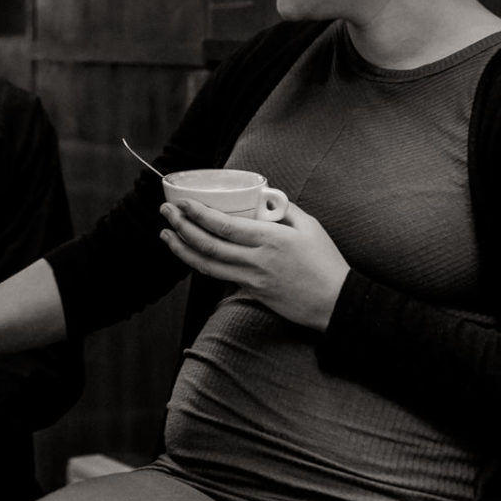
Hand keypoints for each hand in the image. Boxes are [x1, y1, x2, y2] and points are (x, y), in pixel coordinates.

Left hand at [159, 199, 350, 332]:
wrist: (335, 302)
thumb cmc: (325, 262)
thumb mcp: (310, 226)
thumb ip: (285, 209)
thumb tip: (265, 197)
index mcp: (269, 239)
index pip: (224, 225)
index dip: (198, 214)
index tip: (182, 202)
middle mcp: (256, 260)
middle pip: (208, 245)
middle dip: (181, 228)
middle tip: (166, 212)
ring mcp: (252, 279)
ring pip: (207, 265)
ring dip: (182, 249)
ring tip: (166, 235)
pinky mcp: (252, 292)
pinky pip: (221, 276)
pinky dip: (201, 264)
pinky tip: (190, 253)